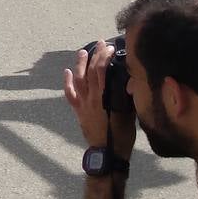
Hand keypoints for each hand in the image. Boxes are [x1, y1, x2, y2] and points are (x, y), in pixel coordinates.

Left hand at [63, 40, 136, 156]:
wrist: (107, 154)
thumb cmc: (122, 136)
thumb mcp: (129, 115)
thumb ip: (127, 97)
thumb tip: (129, 81)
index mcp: (104, 98)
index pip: (102, 72)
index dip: (104, 58)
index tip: (110, 48)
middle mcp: (91, 98)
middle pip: (91, 73)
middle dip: (95, 56)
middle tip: (100, 44)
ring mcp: (83, 105)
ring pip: (79, 80)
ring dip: (80, 65)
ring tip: (82, 52)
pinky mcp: (78, 111)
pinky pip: (70, 95)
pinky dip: (68, 82)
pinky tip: (67, 71)